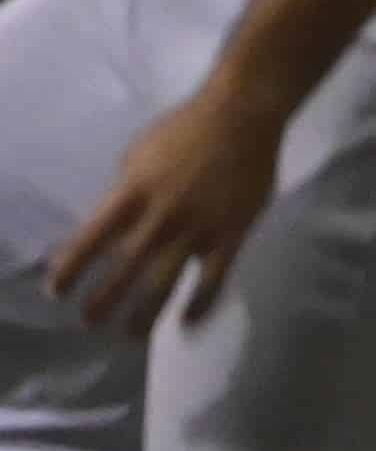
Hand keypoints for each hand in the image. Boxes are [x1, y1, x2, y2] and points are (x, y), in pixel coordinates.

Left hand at [49, 85, 286, 329]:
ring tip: (130, 335)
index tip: (56, 291)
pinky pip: (214, 278)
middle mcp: (159, 217)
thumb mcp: (138, 152)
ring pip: (164, 284)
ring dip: (143, 314)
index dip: (69, 270)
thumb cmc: (186, 128)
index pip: (89, 241)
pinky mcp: (231, 233)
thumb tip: (115, 223)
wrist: (243, 114)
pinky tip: (187, 320)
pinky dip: (200, 303)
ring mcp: (197, 228)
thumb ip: (126, 190)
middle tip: (89, 322)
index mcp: (131, 194)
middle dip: (101, 302)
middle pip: (122, 271)